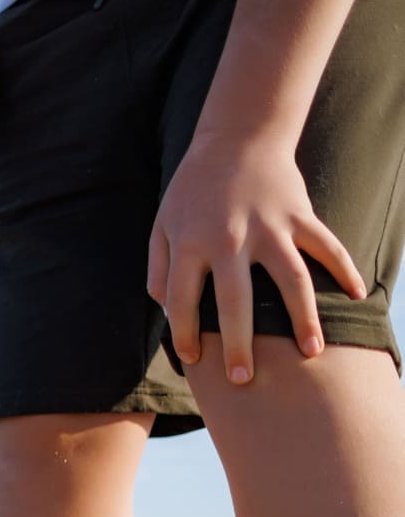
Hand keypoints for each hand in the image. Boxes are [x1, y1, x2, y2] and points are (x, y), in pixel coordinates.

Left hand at [148, 132, 366, 382]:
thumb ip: (158, 268)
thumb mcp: (162, 224)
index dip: (185, 333)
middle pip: (235, 301)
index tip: (193, 358)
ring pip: (291, 280)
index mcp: (190, 243)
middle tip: (243, 379)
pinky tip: (357, 296)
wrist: (236, 137)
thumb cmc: (192, 190)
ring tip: (311, 353)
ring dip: (302, 318)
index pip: (182, 300)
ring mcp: (269, 227)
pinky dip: (345, 269)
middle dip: (239, 343)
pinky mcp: (299, 215)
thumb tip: (166, 310)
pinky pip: (328, 245)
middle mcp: (229, 239)